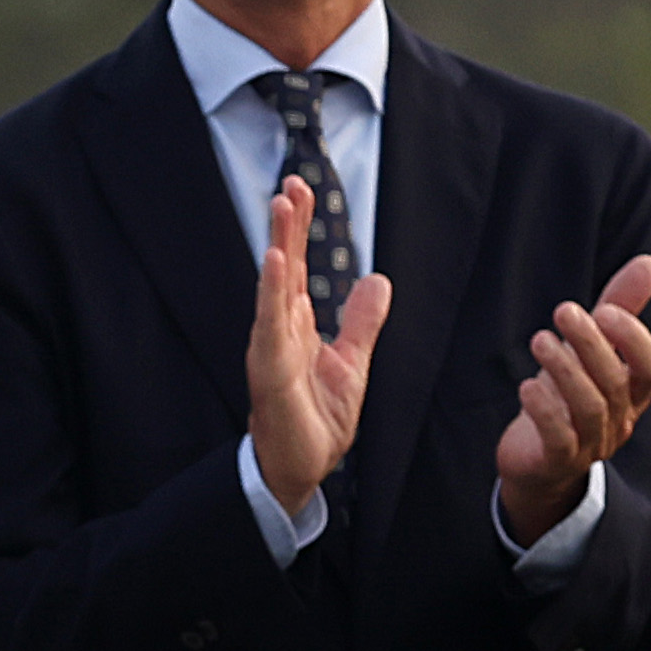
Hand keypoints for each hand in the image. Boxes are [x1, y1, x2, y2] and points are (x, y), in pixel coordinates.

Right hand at [247, 177, 391, 517]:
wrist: (303, 466)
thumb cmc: (318, 420)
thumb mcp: (353, 362)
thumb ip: (362, 321)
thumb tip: (378, 281)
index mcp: (296, 326)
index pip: (298, 268)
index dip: (299, 230)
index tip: (300, 192)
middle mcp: (279, 330)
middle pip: (283, 268)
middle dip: (286, 226)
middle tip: (290, 184)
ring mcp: (272, 348)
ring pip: (274, 288)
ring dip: (277, 247)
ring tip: (280, 210)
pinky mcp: (272, 370)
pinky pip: (272, 326)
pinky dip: (272, 294)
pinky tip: (277, 264)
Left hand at [496, 254, 650, 542]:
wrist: (537, 462)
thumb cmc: (568, 395)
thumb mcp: (592, 351)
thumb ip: (620, 308)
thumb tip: (650, 262)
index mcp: (632, 393)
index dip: (634, 340)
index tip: (605, 310)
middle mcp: (618, 419)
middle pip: (614, 382)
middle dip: (591, 344)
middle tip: (563, 310)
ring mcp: (590, 443)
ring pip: (589, 408)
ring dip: (564, 369)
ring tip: (539, 340)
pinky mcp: (556, 461)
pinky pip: (558, 439)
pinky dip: (544, 411)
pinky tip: (526, 386)